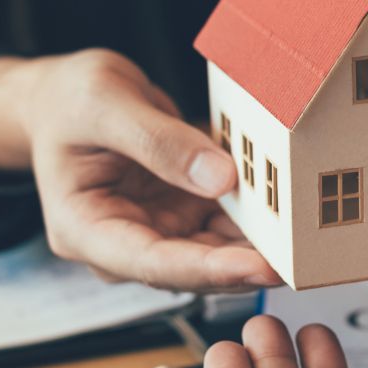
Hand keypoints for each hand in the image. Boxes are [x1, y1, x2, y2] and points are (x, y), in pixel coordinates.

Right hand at [0, 50, 281, 290]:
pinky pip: (223, 226)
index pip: (151, 262)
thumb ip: (158, 140)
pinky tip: (290, 214)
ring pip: (214, 253)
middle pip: (191, 268)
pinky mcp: (180, 217)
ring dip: (257, 248)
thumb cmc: (66, 101)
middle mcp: (122, 243)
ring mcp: (155, 232)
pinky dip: (255, 221)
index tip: (257, 266)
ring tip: (305, 241)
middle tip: (299, 259)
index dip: (208, 270)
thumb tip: (220, 178)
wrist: (62, 97)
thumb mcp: (104, 102)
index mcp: (84, 230)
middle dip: (245, 265)